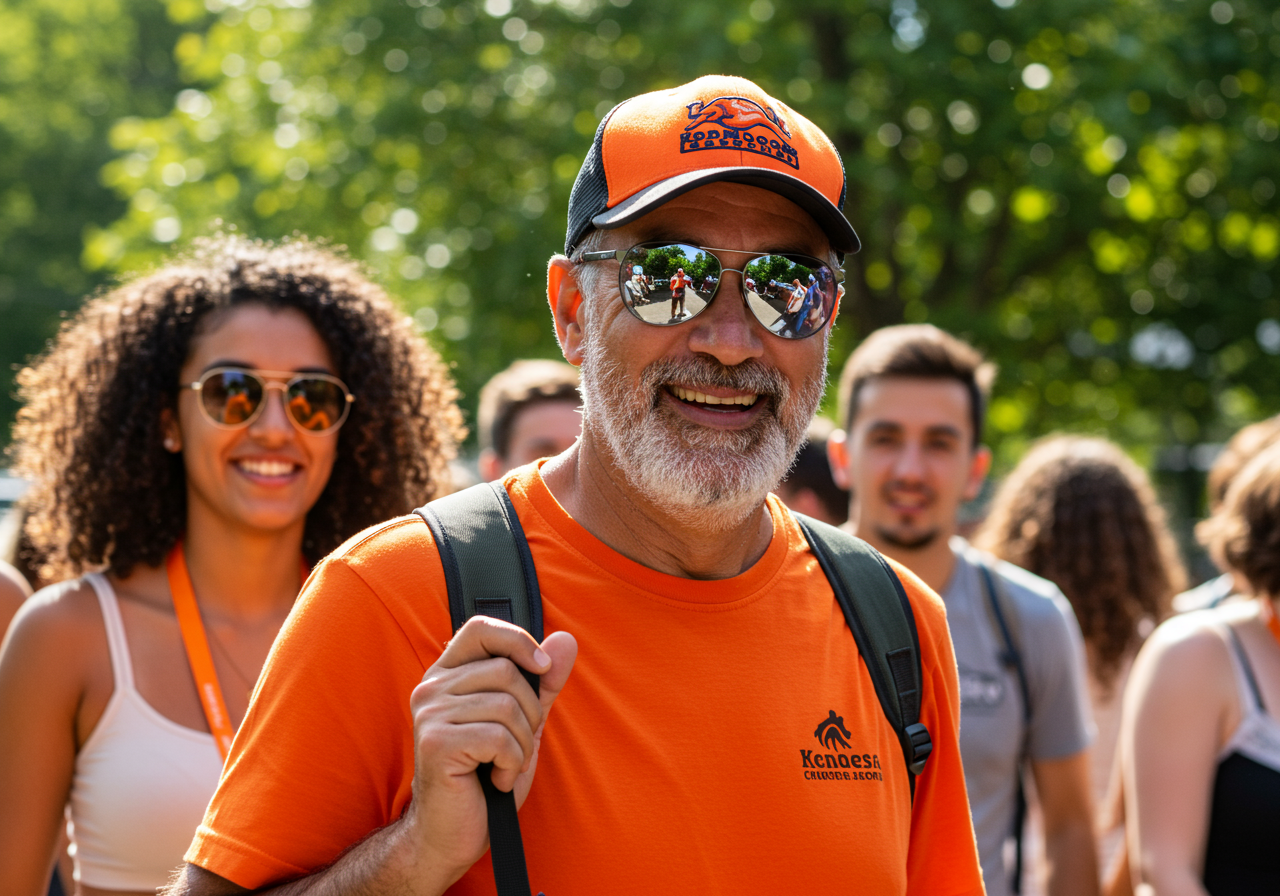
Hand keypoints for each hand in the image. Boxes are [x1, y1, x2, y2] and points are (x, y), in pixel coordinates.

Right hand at [403, 617, 577, 884]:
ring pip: (507, 705)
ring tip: (505, 765)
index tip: (541, 669)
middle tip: (517, 746)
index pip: (481, 628)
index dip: (518, 640)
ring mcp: (430, 714)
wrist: (453, 832)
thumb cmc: (485, 778)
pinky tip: (496, 779)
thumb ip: (543, 683)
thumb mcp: (523, 724)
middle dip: (530, 713)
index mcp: (448, 676)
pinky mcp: (437, 742)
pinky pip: (499, 737)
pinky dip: (511, 763)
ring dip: (522, 744)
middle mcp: (431, 688)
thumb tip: (566, 640)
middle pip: (506, 671)